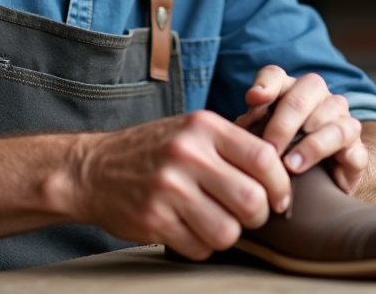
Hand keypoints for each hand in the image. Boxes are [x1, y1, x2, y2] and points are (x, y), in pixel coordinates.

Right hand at [69, 111, 291, 259]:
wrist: (93, 169)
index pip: (264, 158)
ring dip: (228, 234)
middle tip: (247, 215)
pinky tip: (188, 230)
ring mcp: (168, 188)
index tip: (278, 198)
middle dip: (257, 216)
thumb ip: (232, 145)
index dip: (280, 184)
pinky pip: (199, 248)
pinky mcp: (153, 220)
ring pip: (228, 232)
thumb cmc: (153, 150)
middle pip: (251, 200)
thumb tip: (283, 172)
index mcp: (203, 126)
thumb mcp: (191, 130)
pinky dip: (201, 246)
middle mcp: (187, 154)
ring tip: (214, 222)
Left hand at [235, 66, 368, 193]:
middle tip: (269, 149)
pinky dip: (338, 157)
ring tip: (290, 165)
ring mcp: (343, 122)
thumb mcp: (257, 144)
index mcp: (290, 92)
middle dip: (284, 122)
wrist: (315, 191)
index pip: (276, 75)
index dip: (265, 84)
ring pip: (334, 116)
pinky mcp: (358, 152)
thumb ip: (249, 129)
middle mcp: (321, 99)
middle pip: (308, 91)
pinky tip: (322, 171)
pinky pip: (355, 148)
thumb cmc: (278, 160)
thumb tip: (245, 123)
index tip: (251, 99)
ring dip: (311, 142)